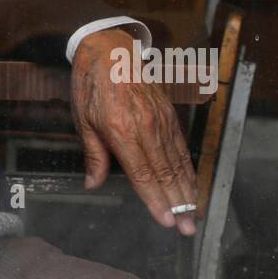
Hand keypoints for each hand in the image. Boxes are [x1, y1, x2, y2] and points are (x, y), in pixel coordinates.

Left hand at [71, 28, 197, 234]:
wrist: (110, 48)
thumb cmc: (92, 85)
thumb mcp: (83, 119)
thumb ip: (93, 155)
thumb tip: (92, 184)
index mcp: (121, 131)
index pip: (143, 174)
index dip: (156, 200)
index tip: (166, 221)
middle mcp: (146, 127)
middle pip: (165, 173)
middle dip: (178, 204)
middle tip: (188, 229)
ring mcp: (161, 120)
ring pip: (177, 161)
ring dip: (187, 190)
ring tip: (194, 214)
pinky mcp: (168, 114)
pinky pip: (180, 146)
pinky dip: (188, 167)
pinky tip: (192, 183)